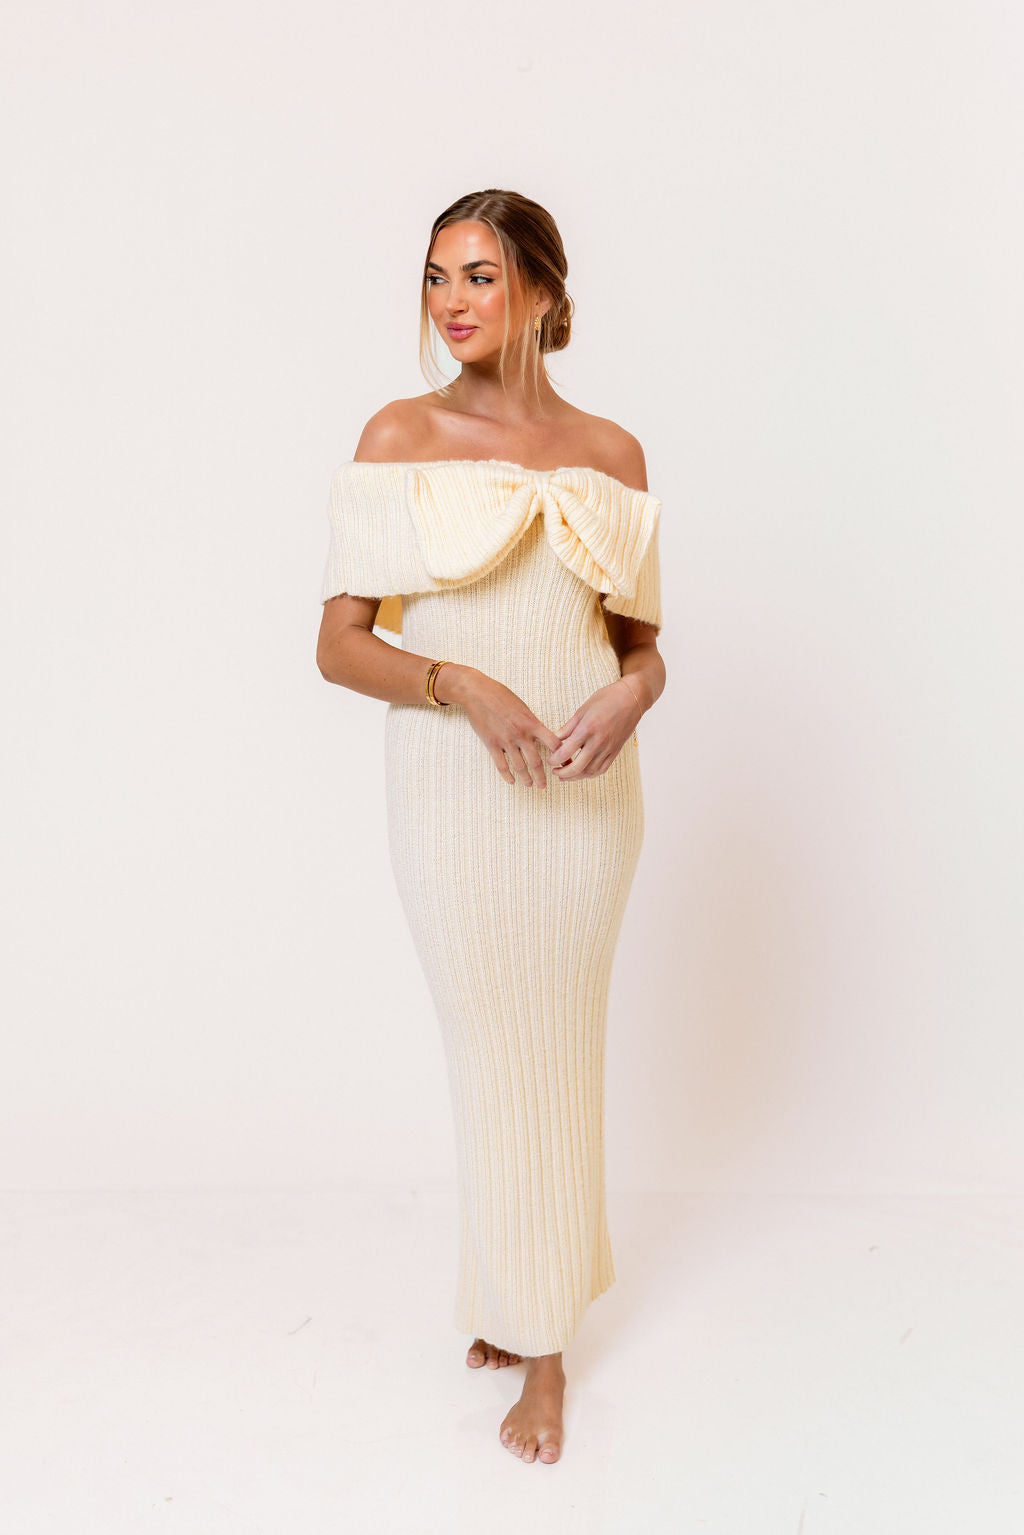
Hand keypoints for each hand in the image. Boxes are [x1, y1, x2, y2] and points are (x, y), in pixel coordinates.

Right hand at [455, 670, 564, 788]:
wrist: (477, 692)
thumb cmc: (501, 695)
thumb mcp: (523, 707)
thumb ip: (531, 723)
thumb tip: (540, 735)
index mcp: (531, 723)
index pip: (553, 743)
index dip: (561, 755)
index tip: (564, 764)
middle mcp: (521, 734)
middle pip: (536, 761)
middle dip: (542, 776)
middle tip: (544, 785)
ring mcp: (506, 740)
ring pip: (519, 766)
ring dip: (526, 778)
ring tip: (530, 785)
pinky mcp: (491, 744)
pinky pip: (501, 765)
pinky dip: (508, 776)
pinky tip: (512, 781)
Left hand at [549, 679, 642, 780]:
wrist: (632, 698)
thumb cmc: (607, 699)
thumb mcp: (582, 710)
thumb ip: (568, 727)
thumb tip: (554, 739)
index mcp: (587, 729)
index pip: (565, 753)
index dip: (554, 760)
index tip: (550, 760)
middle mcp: (598, 742)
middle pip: (577, 767)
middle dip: (563, 773)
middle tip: (555, 772)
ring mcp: (608, 748)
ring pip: (590, 772)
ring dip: (576, 777)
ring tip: (566, 775)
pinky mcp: (616, 751)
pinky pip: (602, 769)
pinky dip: (590, 774)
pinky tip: (582, 772)